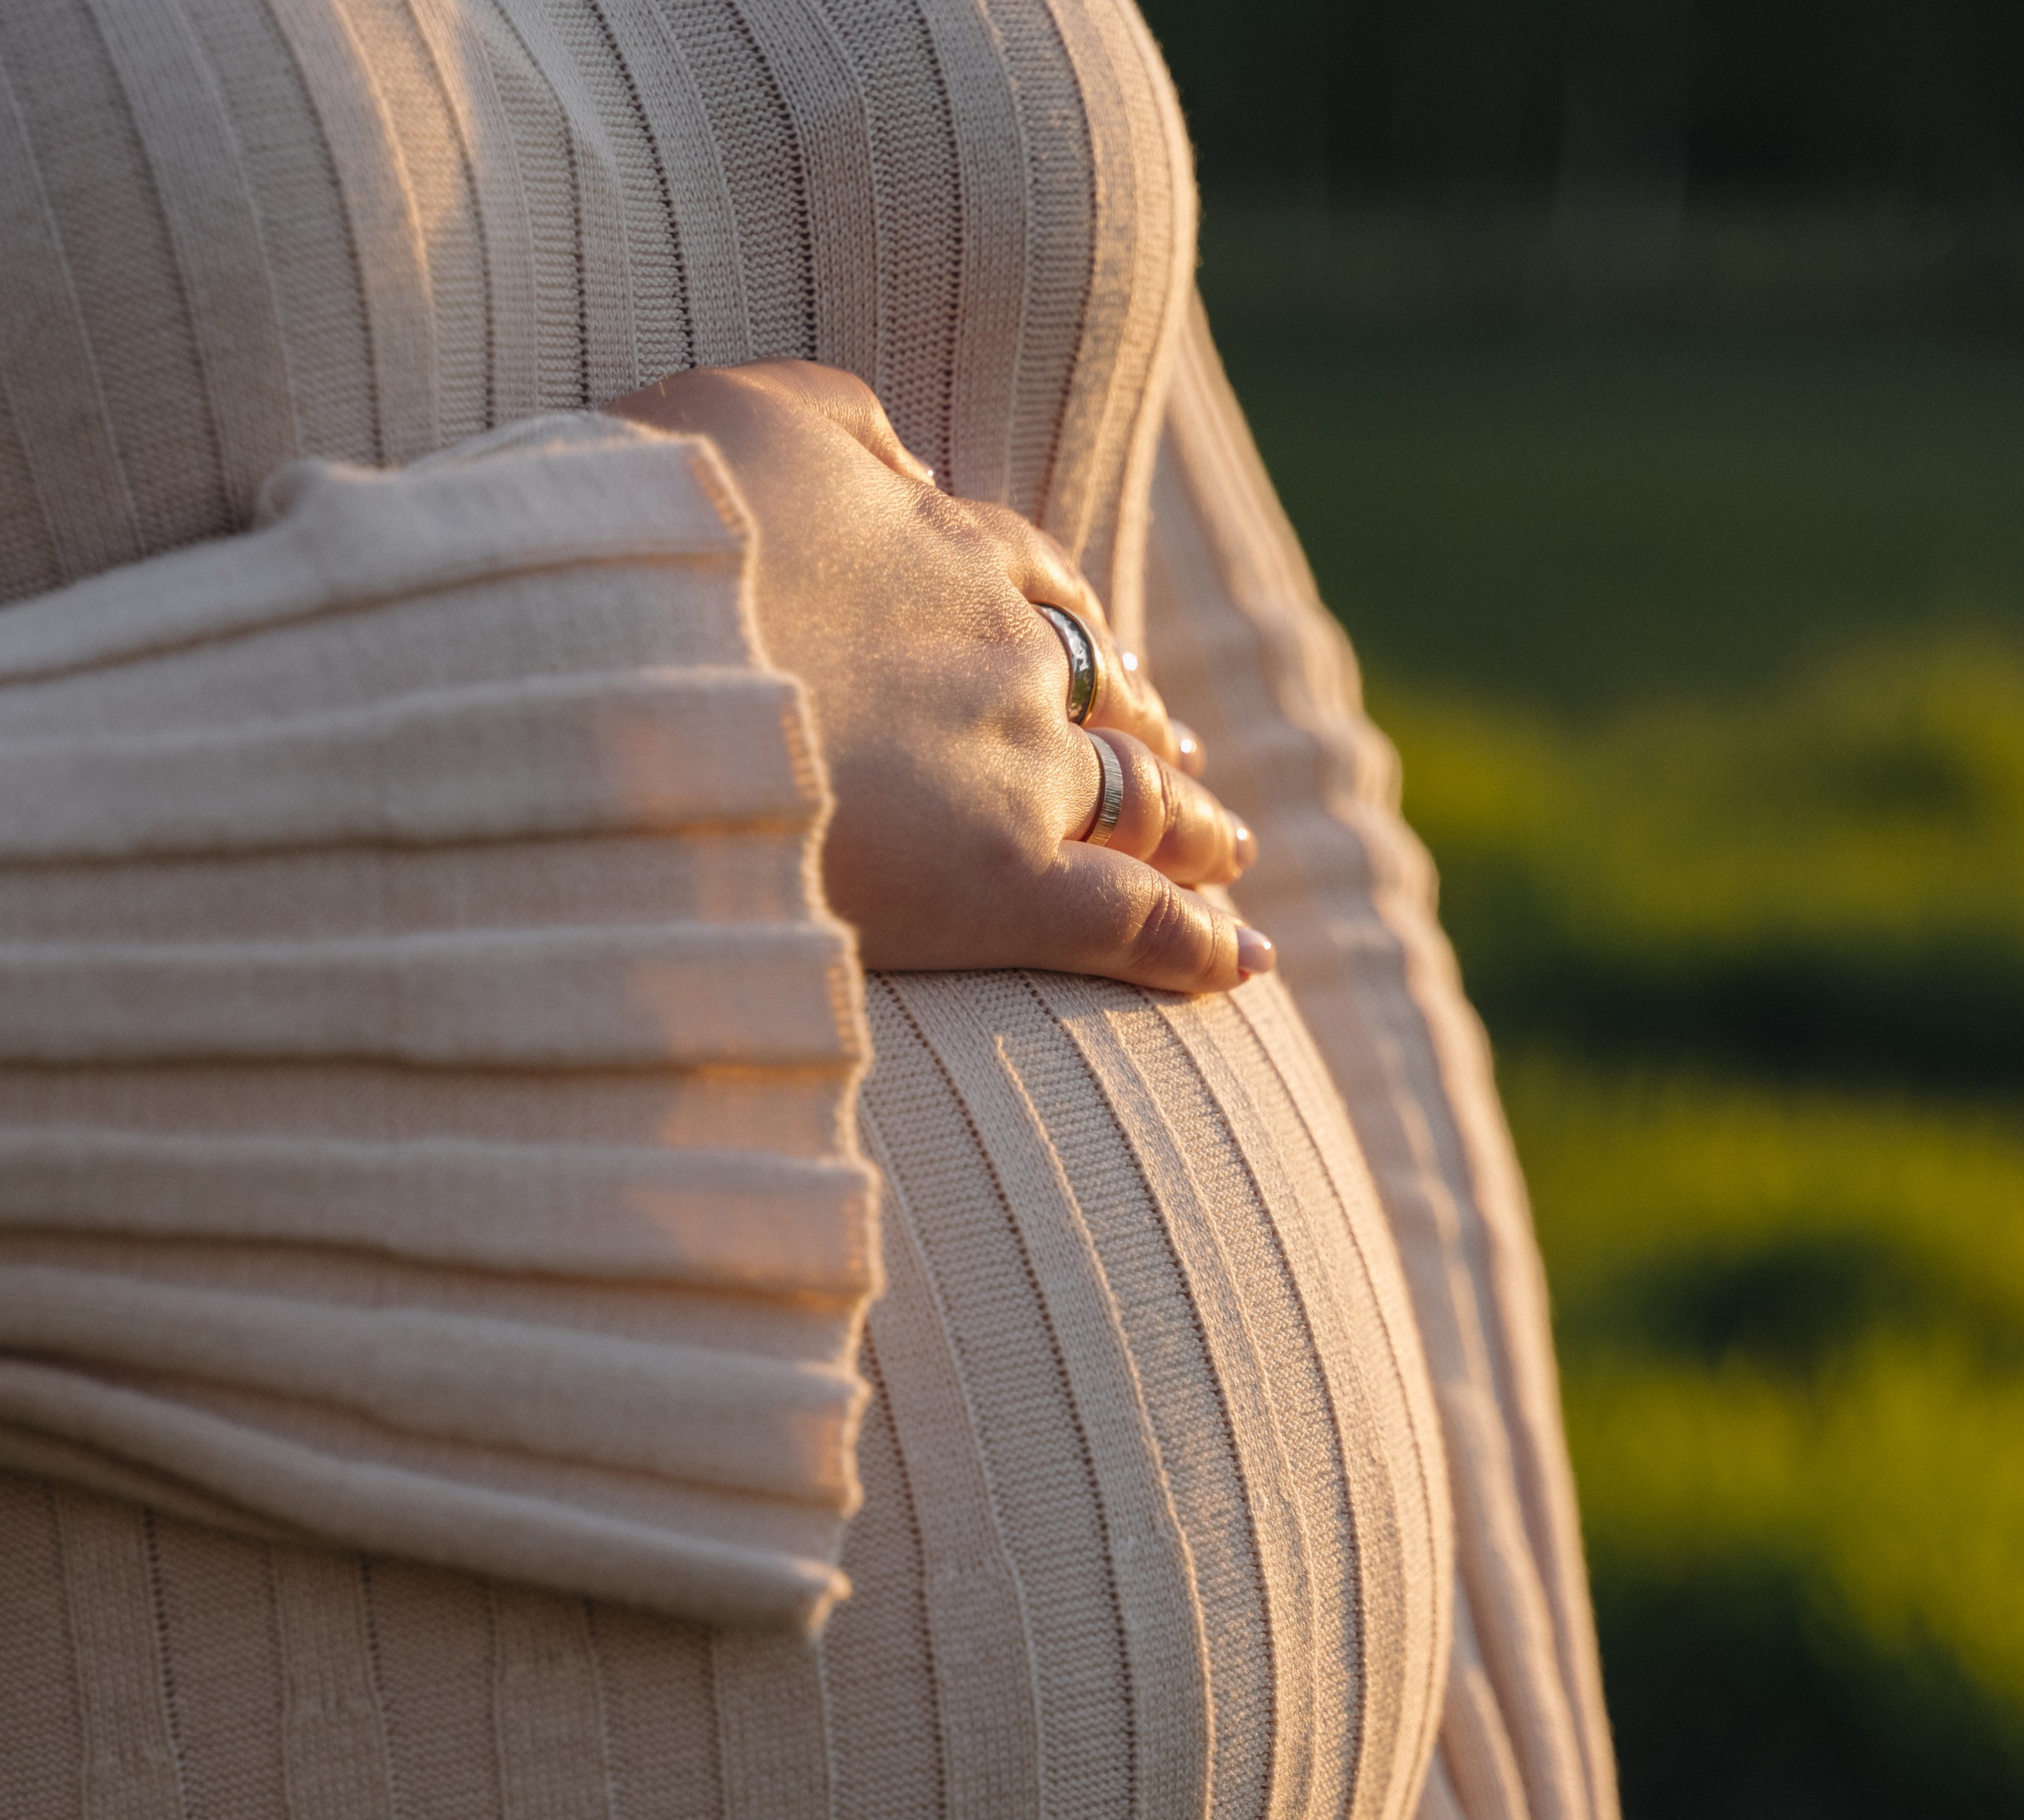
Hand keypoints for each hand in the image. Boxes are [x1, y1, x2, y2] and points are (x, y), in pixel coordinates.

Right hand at [604, 360, 1269, 993]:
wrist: (615, 665)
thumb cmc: (645, 542)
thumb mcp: (732, 421)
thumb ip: (831, 426)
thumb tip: (902, 457)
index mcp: (946, 548)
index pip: (1041, 589)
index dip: (1080, 631)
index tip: (1113, 666)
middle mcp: (1004, 656)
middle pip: (1111, 701)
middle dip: (1157, 735)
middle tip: (1191, 768)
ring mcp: (1015, 771)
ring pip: (1142, 801)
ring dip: (1194, 828)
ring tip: (1227, 851)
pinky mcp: (1005, 884)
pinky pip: (1133, 919)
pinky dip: (1199, 943)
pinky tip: (1245, 962)